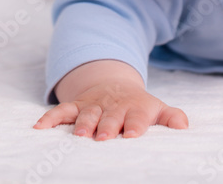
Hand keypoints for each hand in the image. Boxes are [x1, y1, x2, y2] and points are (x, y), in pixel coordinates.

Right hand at [34, 60, 187, 139]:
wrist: (115, 86)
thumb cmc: (138, 106)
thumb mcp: (157, 109)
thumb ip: (171, 117)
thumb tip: (184, 126)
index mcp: (135, 108)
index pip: (137, 117)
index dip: (135, 125)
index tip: (132, 135)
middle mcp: (114, 107)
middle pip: (110, 117)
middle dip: (107, 126)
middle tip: (104, 137)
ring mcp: (94, 105)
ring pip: (86, 114)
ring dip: (82, 123)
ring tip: (78, 135)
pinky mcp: (76, 106)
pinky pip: (61, 111)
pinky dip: (50, 118)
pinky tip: (39, 128)